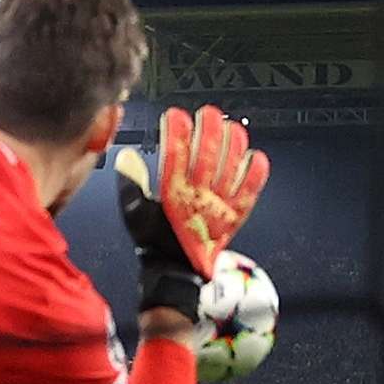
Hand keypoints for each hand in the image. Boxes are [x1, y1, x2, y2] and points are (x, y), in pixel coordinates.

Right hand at [114, 105, 269, 317]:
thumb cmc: (155, 242)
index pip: (176, 154)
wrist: (176, 272)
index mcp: (173, 194)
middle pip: (208, 155)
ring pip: (230, 168)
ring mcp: (219, 206)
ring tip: (232, 127)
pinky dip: (255, 174)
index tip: (175, 115)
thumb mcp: (135, 212)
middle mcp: (198, 197)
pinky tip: (256, 157)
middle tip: (208, 112)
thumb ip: (132, 183)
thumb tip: (127, 156)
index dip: (176, 131)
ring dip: (232, 144)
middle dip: (209, 129)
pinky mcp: (234, 216)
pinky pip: (249, 192)